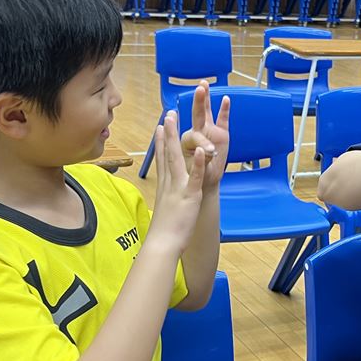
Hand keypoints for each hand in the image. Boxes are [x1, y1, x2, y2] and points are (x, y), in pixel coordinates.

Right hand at [149, 110, 206, 252]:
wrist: (162, 245)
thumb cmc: (164, 233)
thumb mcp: (165, 211)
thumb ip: (166, 201)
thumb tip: (166, 201)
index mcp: (165, 187)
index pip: (162, 160)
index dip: (161, 143)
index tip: (160, 128)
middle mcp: (169, 184)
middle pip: (167, 154)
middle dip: (168, 133)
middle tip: (167, 114)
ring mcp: (178, 188)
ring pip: (176, 159)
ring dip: (176, 139)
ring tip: (175, 121)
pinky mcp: (189, 197)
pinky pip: (194, 177)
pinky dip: (197, 163)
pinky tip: (199, 150)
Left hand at [180, 82, 229, 190]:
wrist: (204, 181)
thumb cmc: (194, 175)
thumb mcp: (193, 170)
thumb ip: (198, 159)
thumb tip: (205, 150)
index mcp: (185, 140)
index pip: (194, 135)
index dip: (202, 141)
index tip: (211, 151)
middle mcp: (197, 132)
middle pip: (197, 114)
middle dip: (199, 101)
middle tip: (200, 88)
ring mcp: (209, 131)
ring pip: (206, 112)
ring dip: (205, 99)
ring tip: (204, 84)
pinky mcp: (221, 134)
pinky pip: (223, 120)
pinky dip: (224, 110)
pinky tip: (226, 99)